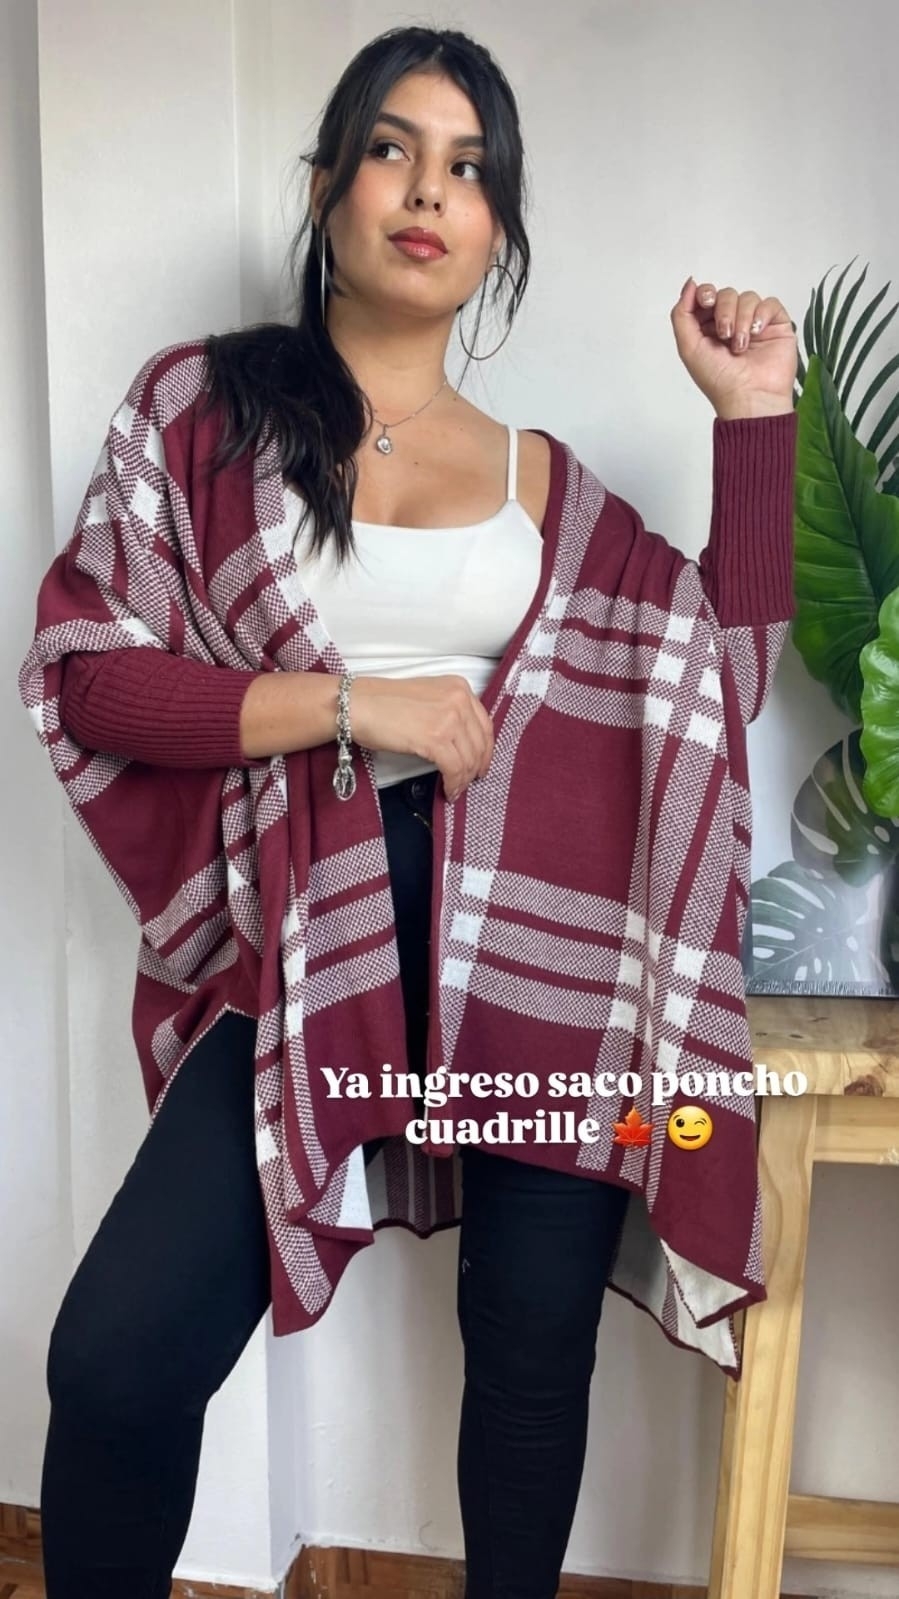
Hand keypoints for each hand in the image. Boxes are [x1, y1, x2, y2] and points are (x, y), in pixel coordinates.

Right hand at [350, 675, 494, 800]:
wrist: (358, 704)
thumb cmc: (383, 703)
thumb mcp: (427, 697)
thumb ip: (448, 711)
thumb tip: (460, 743)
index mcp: (459, 687)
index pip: (484, 724)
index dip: (485, 749)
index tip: (480, 764)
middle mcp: (459, 699)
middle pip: (480, 743)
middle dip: (476, 768)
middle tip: (469, 782)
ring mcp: (449, 718)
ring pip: (469, 759)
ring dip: (464, 780)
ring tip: (455, 789)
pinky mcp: (436, 738)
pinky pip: (455, 768)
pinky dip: (454, 784)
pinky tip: (448, 790)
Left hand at [670, 278, 796, 419]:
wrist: (749, 396)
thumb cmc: (718, 379)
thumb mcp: (688, 347)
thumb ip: (682, 314)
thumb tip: (690, 283)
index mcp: (709, 328)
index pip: (707, 296)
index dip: (706, 294)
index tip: (707, 303)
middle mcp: (733, 323)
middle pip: (727, 294)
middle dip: (724, 311)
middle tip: (725, 335)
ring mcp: (755, 323)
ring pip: (747, 297)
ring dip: (742, 320)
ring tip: (741, 345)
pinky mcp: (776, 324)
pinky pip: (769, 303)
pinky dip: (761, 316)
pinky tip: (758, 334)